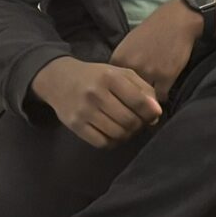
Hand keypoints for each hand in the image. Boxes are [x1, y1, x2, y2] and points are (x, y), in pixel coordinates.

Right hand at [31, 57, 161, 148]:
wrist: (59, 79)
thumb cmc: (97, 76)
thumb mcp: (121, 74)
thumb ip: (143, 90)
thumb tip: (156, 114)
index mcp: (110, 77)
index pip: (140, 102)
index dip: (152, 112)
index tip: (153, 115)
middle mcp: (96, 94)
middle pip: (130, 121)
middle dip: (140, 125)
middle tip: (138, 122)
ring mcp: (83, 111)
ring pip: (118, 134)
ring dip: (128, 134)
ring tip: (127, 127)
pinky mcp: (74, 125)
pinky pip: (102, 143)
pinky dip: (113, 142)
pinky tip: (113, 133)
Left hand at [109, 0, 200, 102]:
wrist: (176, 21)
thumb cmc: (152, 30)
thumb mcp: (129, 43)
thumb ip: (122, 62)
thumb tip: (117, 81)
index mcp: (118, 59)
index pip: (113, 86)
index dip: (120, 93)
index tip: (126, 96)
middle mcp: (131, 66)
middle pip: (128, 94)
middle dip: (133, 99)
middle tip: (139, 102)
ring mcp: (149, 72)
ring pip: (144, 98)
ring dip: (149, 101)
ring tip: (151, 101)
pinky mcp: (166, 76)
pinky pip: (161, 96)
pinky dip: (163, 97)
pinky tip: (164, 92)